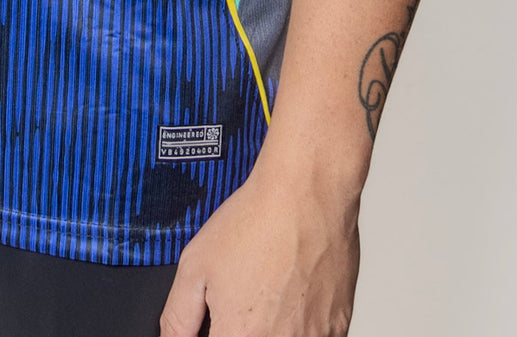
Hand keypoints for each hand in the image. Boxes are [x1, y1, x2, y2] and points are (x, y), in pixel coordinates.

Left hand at [159, 155, 360, 335]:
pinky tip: (294, 292)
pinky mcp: (339, 327)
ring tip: (270, 291)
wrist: (306, 193)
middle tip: (244, 298)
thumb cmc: (257, 221)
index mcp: (240, 336)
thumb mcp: (194, 266)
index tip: (219, 320)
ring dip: (273, 327)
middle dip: (242, 328)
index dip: (217, 331)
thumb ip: (178, 317)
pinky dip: (300, 324)